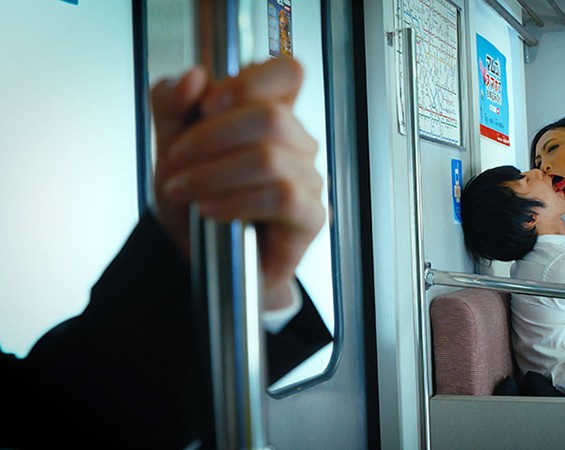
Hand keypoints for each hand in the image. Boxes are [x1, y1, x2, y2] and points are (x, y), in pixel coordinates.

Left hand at [151, 58, 324, 309]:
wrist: (198, 253)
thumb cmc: (196, 194)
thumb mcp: (170, 142)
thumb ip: (172, 103)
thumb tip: (195, 77)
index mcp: (271, 112)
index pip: (287, 73)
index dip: (249, 82)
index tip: (207, 105)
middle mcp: (297, 142)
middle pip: (271, 118)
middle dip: (212, 137)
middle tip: (176, 158)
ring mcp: (309, 179)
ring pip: (270, 160)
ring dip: (214, 174)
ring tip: (183, 189)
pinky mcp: (311, 216)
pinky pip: (281, 198)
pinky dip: (237, 202)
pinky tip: (210, 210)